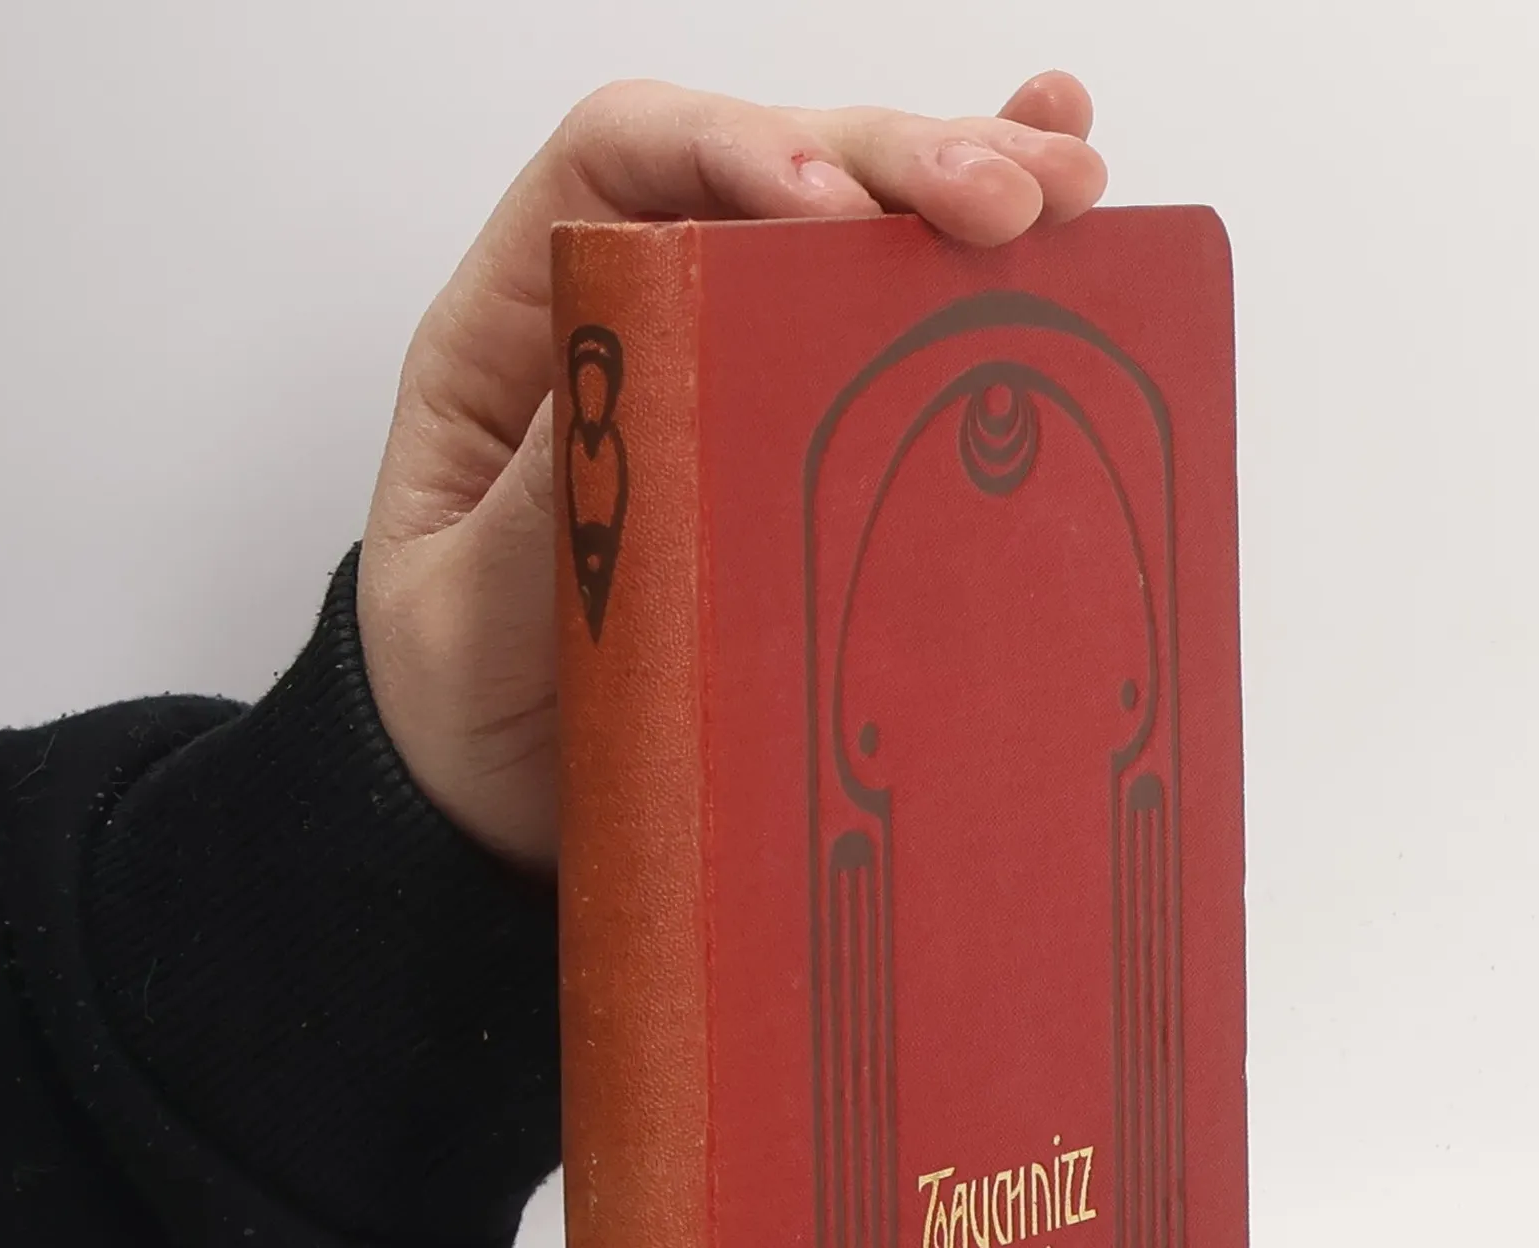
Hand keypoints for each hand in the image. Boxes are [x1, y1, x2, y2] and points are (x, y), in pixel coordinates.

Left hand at [356, 73, 1107, 870]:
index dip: (734, 150)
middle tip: (1007, 201)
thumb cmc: (461, 706)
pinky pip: (888, 326)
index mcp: (518, 331)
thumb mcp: (467, 621)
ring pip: (849, 227)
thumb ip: (544, 507)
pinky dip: (975, 258)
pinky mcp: (801, 447)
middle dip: (894, 162)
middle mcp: (629, 319)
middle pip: (765, 171)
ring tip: (1078, 188)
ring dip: (967, 183)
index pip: (621, 163)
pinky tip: (1068, 197)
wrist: (498, 807)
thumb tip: (646, 377)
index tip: (833, 212)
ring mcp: (725, 376)